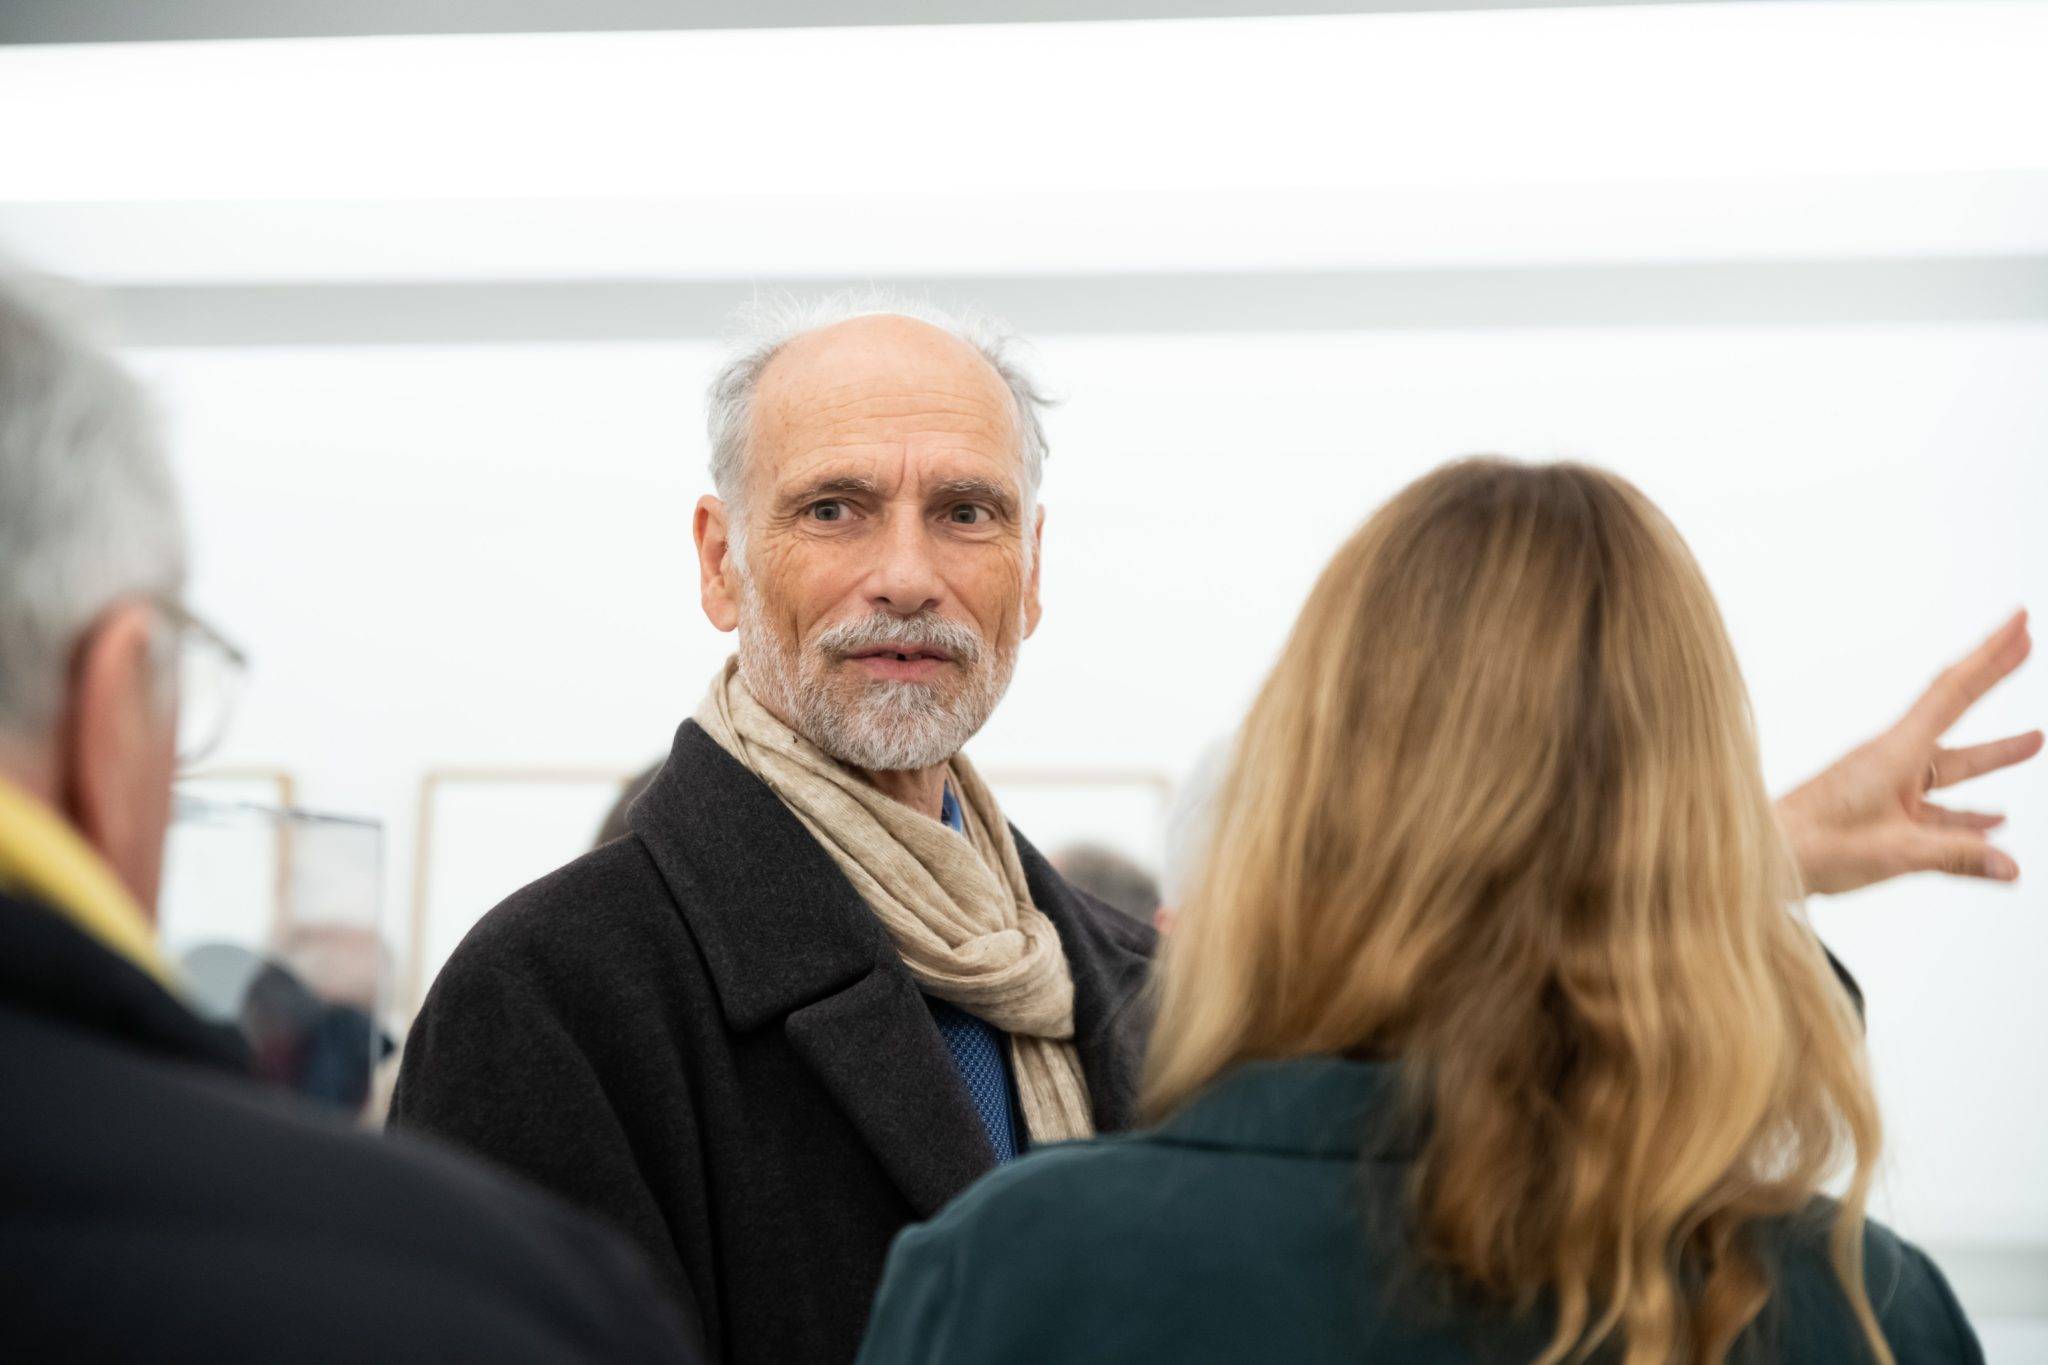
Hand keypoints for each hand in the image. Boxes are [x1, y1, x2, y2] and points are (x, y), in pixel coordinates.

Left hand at [1776, 610, 2040, 895]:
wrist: (1763, 859)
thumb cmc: (1814, 846)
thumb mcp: (1895, 852)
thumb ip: (1957, 857)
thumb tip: (2013, 865)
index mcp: (1895, 753)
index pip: (1953, 691)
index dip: (1989, 655)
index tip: (2018, 621)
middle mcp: (1892, 759)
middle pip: (1953, 710)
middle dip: (1992, 676)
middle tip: (2026, 644)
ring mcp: (1884, 785)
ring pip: (1949, 767)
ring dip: (1992, 755)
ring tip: (2034, 740)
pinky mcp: (1878, 812)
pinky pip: (1933, 807)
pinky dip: (1965, 812)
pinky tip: (1992, 822)